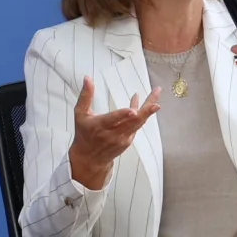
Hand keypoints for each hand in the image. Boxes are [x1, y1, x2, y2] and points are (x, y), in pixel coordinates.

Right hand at [68, 76, 159, 190]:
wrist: (90, 158)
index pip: (112, 120)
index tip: (132, 110)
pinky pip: (137, 125)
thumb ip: (85, 96)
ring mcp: (122, 139)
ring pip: (138, 123)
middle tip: (156, 102)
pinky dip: (142, 114)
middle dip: (146, 111)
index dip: (122, 115)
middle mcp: (112, 134)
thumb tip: (88, 78)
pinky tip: (145, 105)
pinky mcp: (128, 141)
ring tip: (156, 94)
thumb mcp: (80, 114)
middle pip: (132, 122)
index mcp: (99, 126)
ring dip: (149, 110)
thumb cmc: (84, 133)